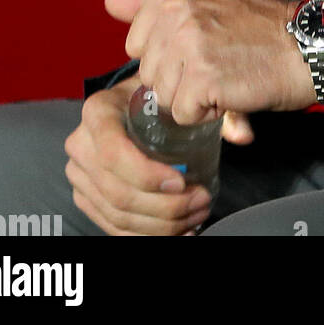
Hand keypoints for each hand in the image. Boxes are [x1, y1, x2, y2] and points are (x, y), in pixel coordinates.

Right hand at [64, 75, 213, 235]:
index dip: (147, 175)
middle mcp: (81, 143)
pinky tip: (178, 231)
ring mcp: (80, 174)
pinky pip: (112, 226)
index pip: (114, 153)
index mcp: (98, 112)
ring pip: (117, 215)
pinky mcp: (86, 196)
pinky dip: (146, 234)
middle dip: (165, 206)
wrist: (133, 101)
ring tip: (195, 214)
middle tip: (201, 201)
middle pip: (118, 192)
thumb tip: (243, 135)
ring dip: (161, 224)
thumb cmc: (159, 96)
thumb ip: (215, 108)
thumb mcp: (181, 90)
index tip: (183, 181)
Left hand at [104, 0, 317, 127]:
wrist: (307, 44)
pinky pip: (182, 114)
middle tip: (219, 61)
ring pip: (162, 94)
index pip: (137, 41)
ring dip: (192, 97)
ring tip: (226, 74)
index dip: (168, 53)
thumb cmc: (263, 21)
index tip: (204, 43)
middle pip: (148, 69)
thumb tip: (109, 0)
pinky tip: (231, 92)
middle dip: (178, 77)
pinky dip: (206, 114)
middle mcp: (176, 6)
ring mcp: (188, 40)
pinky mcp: (202, 76)